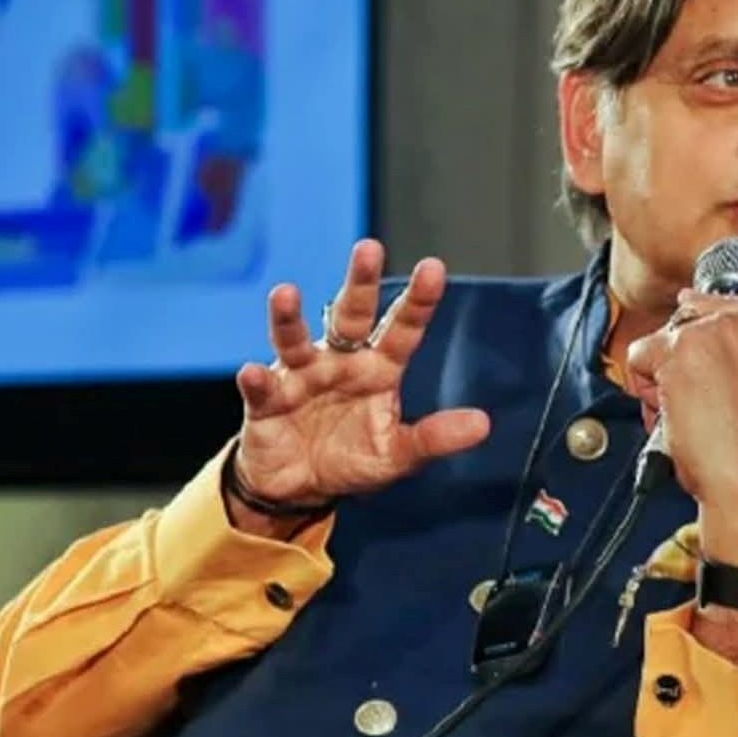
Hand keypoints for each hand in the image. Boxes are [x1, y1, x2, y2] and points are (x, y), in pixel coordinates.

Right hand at [229, 239, 489, 536]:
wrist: (300, 488)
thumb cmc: (353, 460)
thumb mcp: (399, 455)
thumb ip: (435, 437)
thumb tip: (483, 424)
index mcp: (378, 368)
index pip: (403, 328)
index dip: (418, 300)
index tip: (433, 268)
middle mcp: (340, 361)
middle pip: (349, 315)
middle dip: (358, 283)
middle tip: (369, 249)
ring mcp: (299, 376)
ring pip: (294, 339)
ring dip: (288, 318)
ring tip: (284, 294)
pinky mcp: (266, 401)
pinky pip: (261, 387)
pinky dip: (256, 380)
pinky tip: (254, 373)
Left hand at [623, 289, 737, 563]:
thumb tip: (687, 298)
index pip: (731, 310)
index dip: (718, 353)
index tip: (730, 387)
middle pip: (694, 317)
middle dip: (689, 362)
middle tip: (712, 408)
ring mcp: (717, 327)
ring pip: (665, 338)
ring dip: (668, 380)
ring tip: (696, 419)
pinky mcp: (680, 349)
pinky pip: (640, 356)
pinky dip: (647, 392)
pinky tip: (677, 419)